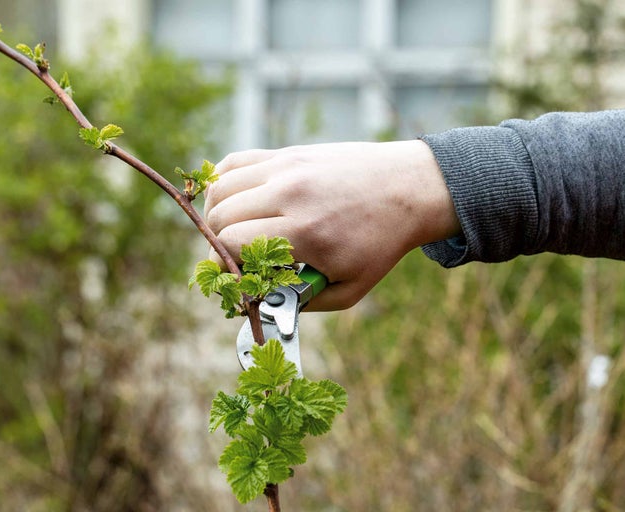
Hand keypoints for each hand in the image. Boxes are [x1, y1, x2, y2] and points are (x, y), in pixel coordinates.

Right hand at [204, 140, 459, 310]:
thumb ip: (303, 302)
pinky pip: (234, 162)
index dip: (221, 265)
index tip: (232, 276)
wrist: (408, 188)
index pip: (231, 243)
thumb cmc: (380, 242)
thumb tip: (262, 302)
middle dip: (217, 244)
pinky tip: (233, 201)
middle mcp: (289, 194)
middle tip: (233, 258)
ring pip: (220, 188)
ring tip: (231, 232)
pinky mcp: (287, 153)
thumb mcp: (350, 288)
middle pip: (220, 216)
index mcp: (304, 231)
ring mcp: (286, 168)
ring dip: (216, 215)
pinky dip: (223, 183)